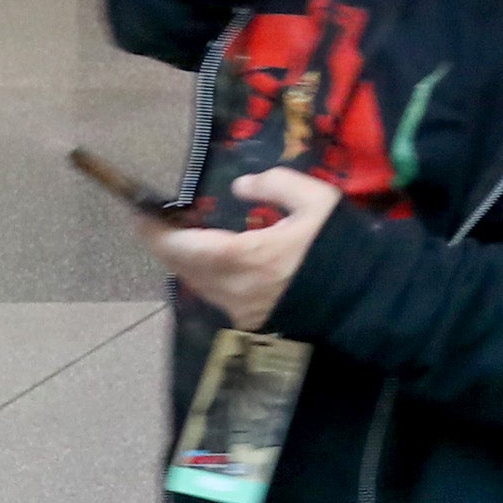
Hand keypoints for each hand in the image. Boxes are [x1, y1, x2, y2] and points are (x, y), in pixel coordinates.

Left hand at [150, 169, 335, 329]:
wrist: (362, 295)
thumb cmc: (338, 245)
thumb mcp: (318, 201)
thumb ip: (278, 184)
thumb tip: (241, 186)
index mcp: (243, 256)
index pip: (182, 245)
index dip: (155, 232)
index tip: (139, 215)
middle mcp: (231, 286)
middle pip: (181, 266)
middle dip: (164, 245)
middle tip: (153, 223)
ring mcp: (237, 307)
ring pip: (195, 282)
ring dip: (181, 260)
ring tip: (178, 238)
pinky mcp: (248, 318)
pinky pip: (214, 293)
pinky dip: (202, 274)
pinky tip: (210, 261)